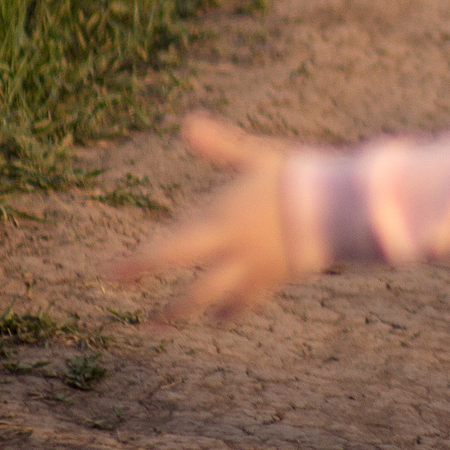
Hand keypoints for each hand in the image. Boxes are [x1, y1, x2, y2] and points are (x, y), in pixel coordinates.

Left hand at [111, 117, 299, 322]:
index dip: (135, 265)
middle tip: (144, 324)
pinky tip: (221, 318)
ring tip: (171, 326)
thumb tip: (188, 123)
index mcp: (221, 224)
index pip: (166, 250)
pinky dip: (233, 310)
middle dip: (168, 309)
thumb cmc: (299, 177)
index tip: (107, 275)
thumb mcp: (257, 158)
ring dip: (193, 314)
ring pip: (219, 301)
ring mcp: (256, 269)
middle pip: (193, 291)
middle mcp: (233, 254)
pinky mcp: (277, 276)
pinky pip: (250, 300)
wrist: (342, 207)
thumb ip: (221, 146)